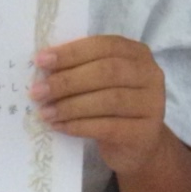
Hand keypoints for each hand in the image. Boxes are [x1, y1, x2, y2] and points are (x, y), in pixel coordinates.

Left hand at [31, 36, 166, 176]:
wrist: (139, 146)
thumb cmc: (114, 107)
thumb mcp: (103, 82)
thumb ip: (83, 69)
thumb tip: (44, 66)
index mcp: (138, 53)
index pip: (104, 46)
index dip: (72, 52)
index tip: (41, 60)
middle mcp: (150, 75)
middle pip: (107, 72)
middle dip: (68, 80)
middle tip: (38, 91)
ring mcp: (152, 104)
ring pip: (108, 100)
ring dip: (70, 106)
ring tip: (45, 112)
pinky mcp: (144, 133)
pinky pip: (108, 127)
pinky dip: (80, 126)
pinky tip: (60, 126)